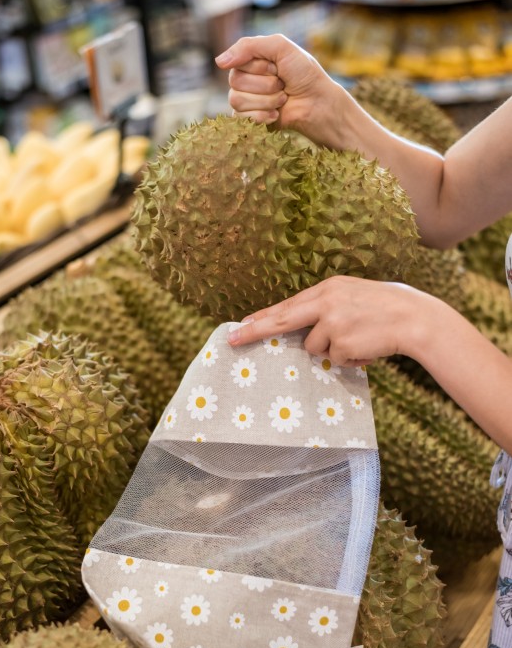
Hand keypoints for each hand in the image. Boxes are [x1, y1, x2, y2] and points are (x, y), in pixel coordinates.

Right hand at [215, 34, 342, 147]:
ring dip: (266, 100)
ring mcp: (246, 100)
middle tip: (282, 85)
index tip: (278, 68)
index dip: (259, 67)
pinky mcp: (250, 120)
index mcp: (251, 60)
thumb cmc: (303, 74)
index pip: (237, 62)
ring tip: (282, 99)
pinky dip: (262, 116)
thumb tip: (218, 62)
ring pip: (237, 100)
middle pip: (235, 81)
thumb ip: (249, 46)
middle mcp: (245, 79)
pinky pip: (241, 118)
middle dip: (265, 85)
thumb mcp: (280, 47)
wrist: (317, 103)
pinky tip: (277, 114)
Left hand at [226, 276, 432, 366]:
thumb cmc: (387, 309)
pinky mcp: (341, 342)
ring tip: (360, 339)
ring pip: (314, 349)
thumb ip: (327, 309)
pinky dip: (350, 359)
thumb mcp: (353, 297)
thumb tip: (305, 335)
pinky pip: (335, 360)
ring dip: (333, 351)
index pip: (288, 304)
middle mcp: (326, 301)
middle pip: (282, 319)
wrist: (416, 318)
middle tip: (232, 340)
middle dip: (254, 331)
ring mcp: (332, 322)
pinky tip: (367, 347)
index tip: (241, 324)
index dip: (263, 316)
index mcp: (328, 288)